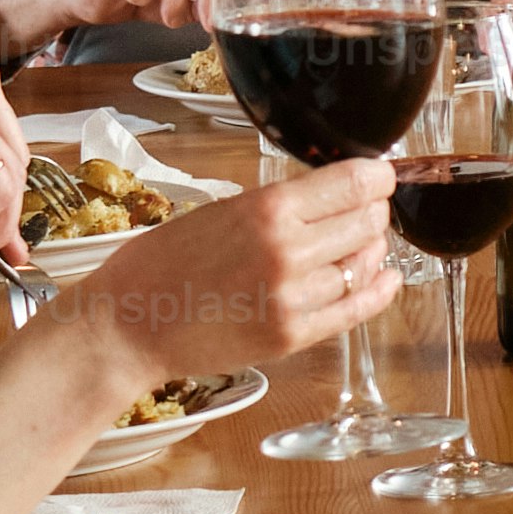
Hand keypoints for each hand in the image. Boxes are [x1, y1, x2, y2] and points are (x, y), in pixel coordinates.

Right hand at [84, 157, 400, 387]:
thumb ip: (280, 205)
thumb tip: (336, 194)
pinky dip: (378, 290)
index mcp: (268, 210)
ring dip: (368, 251)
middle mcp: (288, 251)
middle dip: (372, 213)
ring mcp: (293, 298)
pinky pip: (356, 309)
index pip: (356, 184)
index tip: (379, 177)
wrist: (128, 325)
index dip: (377, 177)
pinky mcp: (292, 336)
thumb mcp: (221, 211)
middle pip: (368, 222)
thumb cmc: (162, 264)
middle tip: (365, 211)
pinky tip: (385, 278)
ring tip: (355, 246)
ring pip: (365, 264)